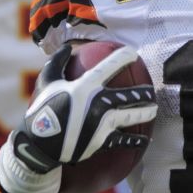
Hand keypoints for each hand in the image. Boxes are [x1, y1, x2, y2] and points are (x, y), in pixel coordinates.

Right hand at [8, 44, 156, 174]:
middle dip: (144, 91)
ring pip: (132, 116)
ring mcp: (102, 123)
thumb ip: (58, 61)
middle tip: (152, 90)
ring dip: (146, 112)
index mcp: (85, 87)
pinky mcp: (102, 141)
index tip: (134, 53)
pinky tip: (144, 141)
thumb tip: (68, 48)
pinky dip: (134, 142)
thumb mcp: (46, 81)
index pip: (111, 67)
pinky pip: (122, 141)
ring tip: (154, 109)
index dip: (124, 57)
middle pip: (130, 95)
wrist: (39, 145)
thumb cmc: (41, 109)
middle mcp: (98, 103)